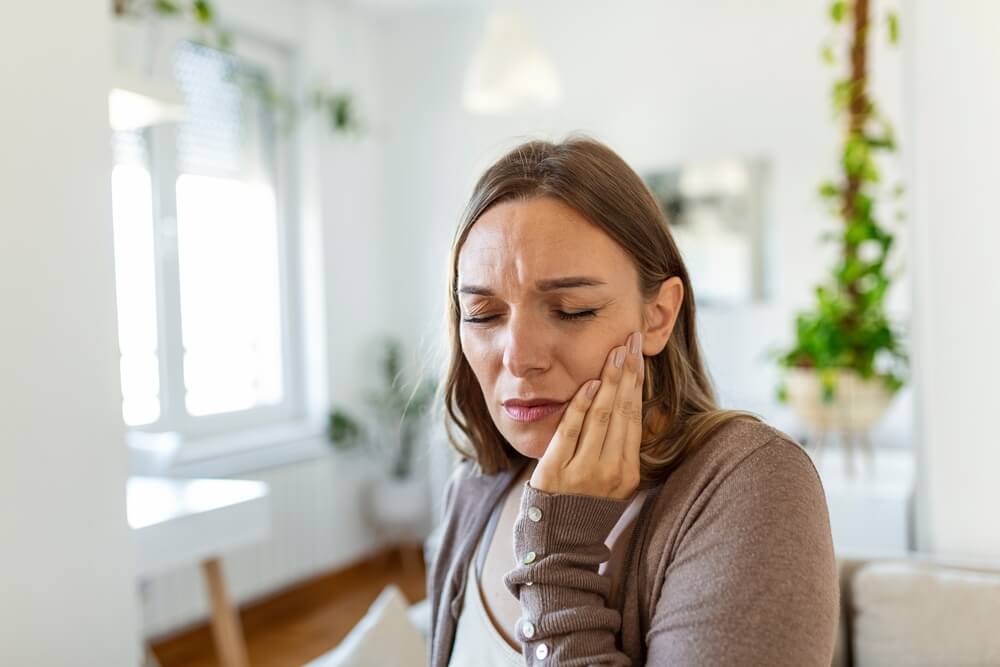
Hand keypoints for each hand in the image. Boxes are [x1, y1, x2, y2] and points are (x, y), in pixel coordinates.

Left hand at [529, 331, 643, 500]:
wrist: (559, 542)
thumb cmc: (586, 505)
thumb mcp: (613, 482)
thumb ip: (619, 446)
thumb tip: (626, 400)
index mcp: (629, 472)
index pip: (635, 416)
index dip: (637, 382)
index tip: (639, 354)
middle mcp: (611, 471)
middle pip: (622, 411)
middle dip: (627, 372)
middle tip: (631, 340)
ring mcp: (584, 472)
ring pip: (601, 417)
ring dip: (608, 381)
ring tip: (615, 352)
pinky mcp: (556, 472)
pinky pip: (571, 431)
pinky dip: (581, 406)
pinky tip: (589, 384)